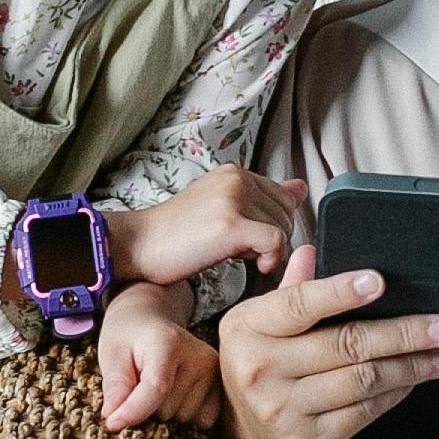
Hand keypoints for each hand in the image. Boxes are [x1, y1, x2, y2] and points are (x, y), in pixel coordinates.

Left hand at [97, 291, 220, 432]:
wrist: (150, 323)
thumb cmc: (129, 339)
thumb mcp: (112, 356)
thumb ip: (115, 388)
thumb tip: (114, 423)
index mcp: (169, 343)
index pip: (156, 387)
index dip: (133, 412)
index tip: (112, 425)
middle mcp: (199, 357)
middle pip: (166, 409)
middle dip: (146, 408)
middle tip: (140, 384)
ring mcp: (214, 372)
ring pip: (182, 418)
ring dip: (165, 412)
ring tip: (159, 385)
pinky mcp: (221, 385)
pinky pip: (203, 421)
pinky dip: (186, 416)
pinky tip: (177, 395)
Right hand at [124, 165, 301, 294]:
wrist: (137, 246)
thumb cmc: (175, 235)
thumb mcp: (222, 208)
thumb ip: (262, 198)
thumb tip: (300, 188)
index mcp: (234, 174)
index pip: (283, 198)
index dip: (275, 225)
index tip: (253, 242)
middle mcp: (236, 179)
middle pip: (287, 214)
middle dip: (273, 239)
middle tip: (244, 252)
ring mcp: (233, 199)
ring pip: (283, 228)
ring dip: (269, 251)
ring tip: (239, 256)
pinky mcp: (231, 224)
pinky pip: (275, 241)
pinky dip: (270, 258)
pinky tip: (253, 265)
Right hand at [214, 241, 438, 438]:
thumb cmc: (264, 366)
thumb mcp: (263, 325)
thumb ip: (292, 290)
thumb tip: (312, 252)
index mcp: (248, 328)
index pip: (299, 304)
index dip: (340, 292)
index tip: (379, 282)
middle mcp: (259, 369)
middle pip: (345, 344)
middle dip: (403, 334)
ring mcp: (282, 409)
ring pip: (363, 380)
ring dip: (412, 366)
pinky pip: (364, 411)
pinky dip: (396, 392)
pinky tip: (415, 379)